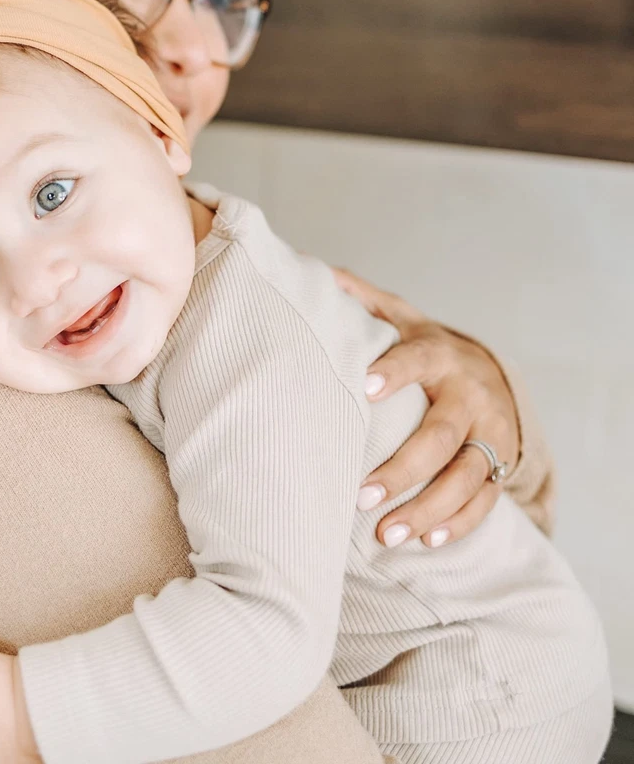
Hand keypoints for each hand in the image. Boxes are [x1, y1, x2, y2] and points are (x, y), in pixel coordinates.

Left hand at [335, 269, 518, 548]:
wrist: (492, 377)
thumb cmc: (429, 349)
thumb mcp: (402, 319)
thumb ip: (363, 300)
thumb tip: (314, 270)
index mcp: (440, 354)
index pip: (418, 360)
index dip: (395, 373)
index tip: (364, 389)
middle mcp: (470, 396)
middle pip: (441, 436)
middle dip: (403, 468)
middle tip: (361, 495)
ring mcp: (490, 435)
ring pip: (466, 477)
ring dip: (428, 508)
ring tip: (386, 532)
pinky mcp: (499, 467)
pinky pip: (484, 501)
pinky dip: (457, 524)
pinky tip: (425, 542)